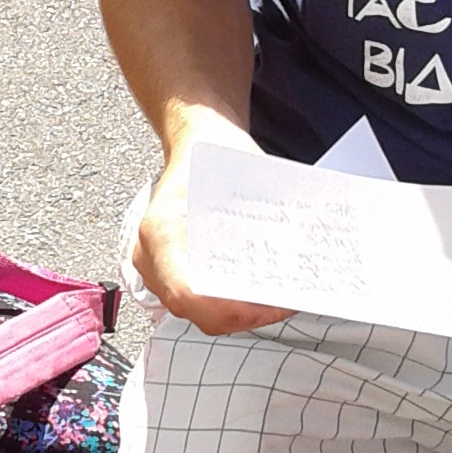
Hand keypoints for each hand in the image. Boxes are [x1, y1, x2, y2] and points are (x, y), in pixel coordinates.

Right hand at [131, 119, 293, 337]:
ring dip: (240, 311)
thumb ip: (263, 221)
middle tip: (284, 303)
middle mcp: (150, 256)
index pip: (187, 294)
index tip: (267, 305)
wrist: (196, 139)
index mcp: (161, 232)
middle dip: (244, 314)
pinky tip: (259, 291)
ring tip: (277, 299)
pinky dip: (230, 302)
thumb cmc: (213, 155)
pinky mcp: (169, 271)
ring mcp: (155, 267)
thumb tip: (301, 257)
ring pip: (198, 312)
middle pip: (196, 311)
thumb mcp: (242, 178)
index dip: (229, 310)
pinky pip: (199, 301)